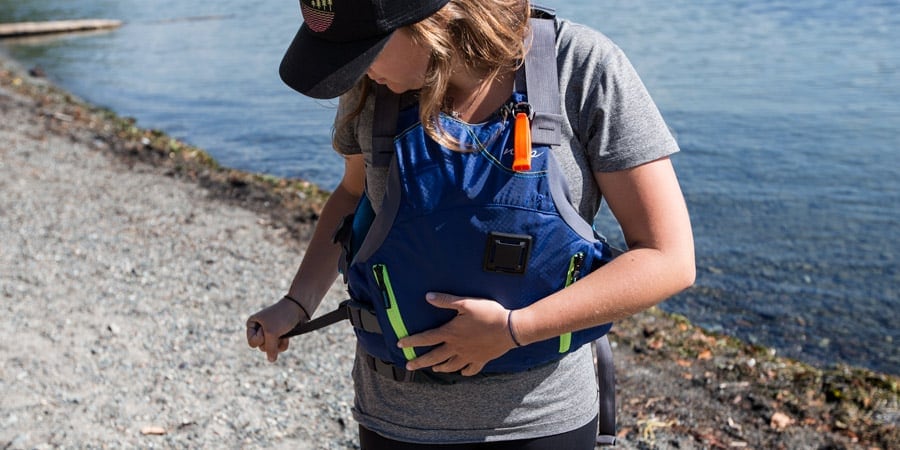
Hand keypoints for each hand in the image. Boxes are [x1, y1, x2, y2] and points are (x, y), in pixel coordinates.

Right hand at [246, 297, 305, 361]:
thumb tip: (272, 359)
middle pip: (262, 347)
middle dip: (271, 340)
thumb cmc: (282, 316)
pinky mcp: (279, 336)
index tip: (266, 327)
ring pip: (271, 349)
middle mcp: (259, 329)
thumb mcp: (272, 333)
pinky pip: (279, 348)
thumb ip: (269, 349)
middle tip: (276, 328)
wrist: (299, 308)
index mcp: (252, 324)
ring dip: (278, 343)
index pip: (252, 343)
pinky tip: (287, 334)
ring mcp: (270, 333)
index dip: (261, 338)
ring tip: (283, 331)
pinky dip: (284, 343)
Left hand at [397, 292, 515, 375]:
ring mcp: (469, 355)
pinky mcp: (481, 359)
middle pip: (434, 357)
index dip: (411, 341)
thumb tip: (427, 297)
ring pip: (450, 366)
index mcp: (450, 333)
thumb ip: (445, 301)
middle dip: (419, 362)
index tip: (399, 345)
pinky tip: (462, 372)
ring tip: (434, 369)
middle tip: (409, 366)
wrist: (510, 329)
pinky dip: (464, 372)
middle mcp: (457, 347)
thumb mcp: (466, 303)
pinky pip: (470, 369)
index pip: (426, 338)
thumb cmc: (488, 314)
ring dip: (440, 367)